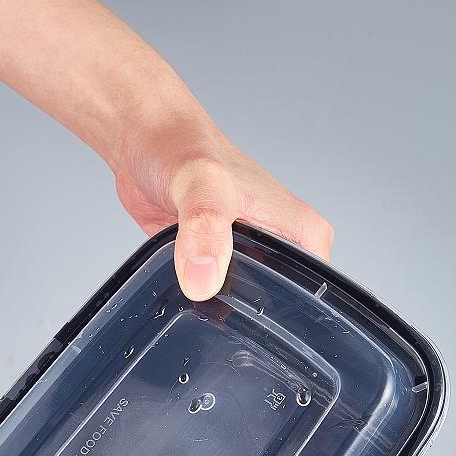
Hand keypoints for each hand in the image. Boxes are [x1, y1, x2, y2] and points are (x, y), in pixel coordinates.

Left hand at [112, 115, 333, 300]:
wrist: (143, 140)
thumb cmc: (182, 147)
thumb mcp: (202, 184)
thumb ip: (206, 228)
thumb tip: (204, 278)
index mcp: (299, 231)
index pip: (311, 294)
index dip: (281, 315)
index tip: (248, 312)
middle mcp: (278, 245)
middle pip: (272, 307)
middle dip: (242, 314)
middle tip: (211, 298)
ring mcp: (245, 255)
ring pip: (237, 304)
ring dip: (214, 306)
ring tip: (193, 288)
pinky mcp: (214, 263)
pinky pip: (209, 297)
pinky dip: (193, 297)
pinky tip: (180, 289)